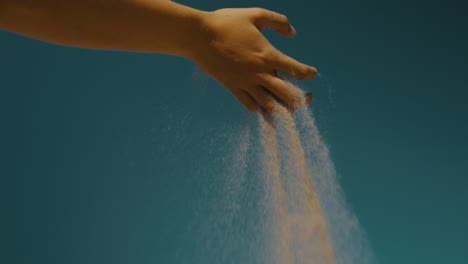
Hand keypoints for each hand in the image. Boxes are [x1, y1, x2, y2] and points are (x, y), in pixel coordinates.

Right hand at [188, 8, 316, 111]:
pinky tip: (264, 108)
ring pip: (269, 104)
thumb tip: (293, 33)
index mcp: (267, 55)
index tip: (313, 73)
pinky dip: (259, 109)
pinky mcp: (232, 87)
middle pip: (286, 94)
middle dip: (301, 99)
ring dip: (282, 110)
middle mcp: (259, 73)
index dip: (308, 73)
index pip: (295, 69)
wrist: (198, 36)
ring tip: (289, 111)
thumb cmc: (226, 23)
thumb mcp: (255, 14)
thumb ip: (278, 21)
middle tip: (308, 98)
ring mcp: (245, 83)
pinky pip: (249, 104)